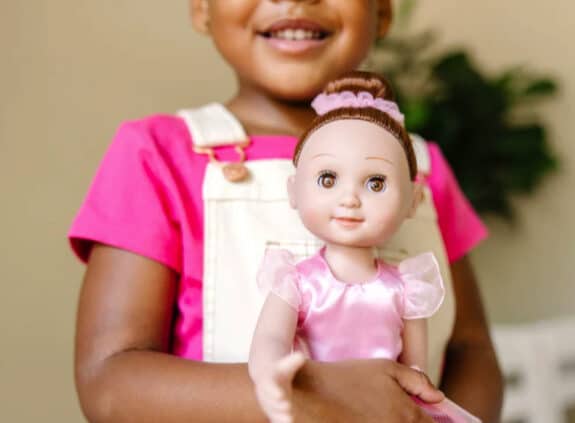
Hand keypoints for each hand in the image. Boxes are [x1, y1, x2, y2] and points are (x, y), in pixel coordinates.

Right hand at [253, 353, 306, 422]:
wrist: (266, 376)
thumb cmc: (280, 370)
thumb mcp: (286, 364)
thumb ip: (293, 361)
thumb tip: (301, 355)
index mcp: (268, 381)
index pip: (270, 387)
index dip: (275, 392)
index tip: (281, 396)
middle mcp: (266, 394)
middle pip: (270, 402)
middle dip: (278, 406)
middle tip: (288, 411)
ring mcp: (268, 403)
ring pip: (272, 412)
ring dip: (279, 417)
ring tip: (290, 421)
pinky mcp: (273, 411)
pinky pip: (275, 419)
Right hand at [292, 359, 443, 422]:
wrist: (312, 392)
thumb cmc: (348, 377)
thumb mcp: (385, 368)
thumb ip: (416, 380)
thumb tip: (438, 397)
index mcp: (406, 414)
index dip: (426, 421)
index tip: (420, 416)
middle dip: (412, 422)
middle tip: (394, 412)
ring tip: (380, 414)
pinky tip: (368, 418)